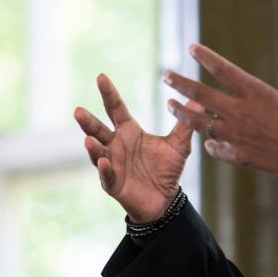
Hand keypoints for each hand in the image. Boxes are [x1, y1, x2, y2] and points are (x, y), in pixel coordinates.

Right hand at [74, 74, 202, 222]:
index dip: (109, 93)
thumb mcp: (179, 145)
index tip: (101, 76)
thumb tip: (199, 101)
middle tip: (78, 110)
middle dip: (87, 121)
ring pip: (97, 152)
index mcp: (129, 131)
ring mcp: (112, 163)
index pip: (116, 108)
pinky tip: (104, 162)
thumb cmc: (167, 170)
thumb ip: (185, 124)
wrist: (165, 200)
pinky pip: (106, 174)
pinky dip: (104, 168)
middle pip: (98, 129)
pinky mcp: (112, 182)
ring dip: (92, 146)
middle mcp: (116, 145)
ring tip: (87, 139)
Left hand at [162, 37, 277, 197]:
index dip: (205, 57)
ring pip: (199, 123)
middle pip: (201, 96)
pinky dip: (209, 143)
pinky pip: (215, 148)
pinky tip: (205, 141)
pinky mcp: (239, 156)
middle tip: (165, 76)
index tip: (191, 48)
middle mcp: (242, 112)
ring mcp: (237, 136)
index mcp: (257, 93)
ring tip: (170, 105)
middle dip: (180, 84)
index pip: (224, 69)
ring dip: (183, 113)